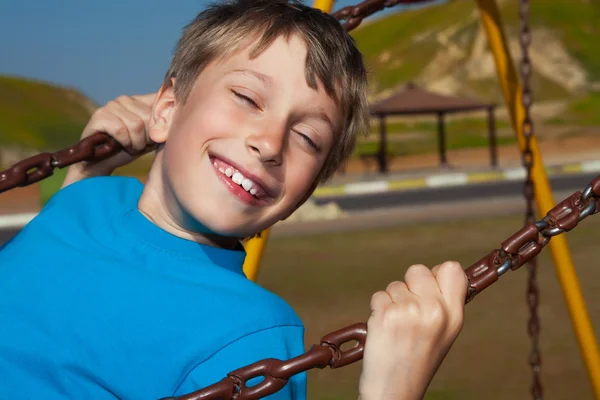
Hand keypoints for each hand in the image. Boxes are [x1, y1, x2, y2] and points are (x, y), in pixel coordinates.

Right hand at [62, 93, 155, 186]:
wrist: (102, 163)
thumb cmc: (130, 149)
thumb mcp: (153, 138)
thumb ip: (164, 126)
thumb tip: (179, 116)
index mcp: (140, 101)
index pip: (161, 99)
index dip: (163, 121)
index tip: (159, 136)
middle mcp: (125, 99)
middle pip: (150, 117)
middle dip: (148, 137)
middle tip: (140, 145)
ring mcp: (111, 106)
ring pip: (136, 124)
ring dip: (136, 142)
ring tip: (130, 146)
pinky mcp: (99, 116)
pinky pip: (120, 129)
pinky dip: (124, 142)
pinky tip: (119, 145)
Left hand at [359, 261, 467, 399]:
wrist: (395, 389)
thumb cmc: (417, 361)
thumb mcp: (443, 333)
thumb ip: (442, 304)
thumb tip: (433, 274)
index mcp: (454, 315)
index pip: (452, 269)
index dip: (436, 274)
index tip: (428, 287)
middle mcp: (434, 310)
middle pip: (418, 270)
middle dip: (409, 285)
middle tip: (408, 310)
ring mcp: (409, 311)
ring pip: (395, 284)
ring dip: (392, 301)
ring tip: (396, 326)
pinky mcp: (385, 314)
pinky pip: (378, 295)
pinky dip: (377, 309)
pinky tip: (384, 328)